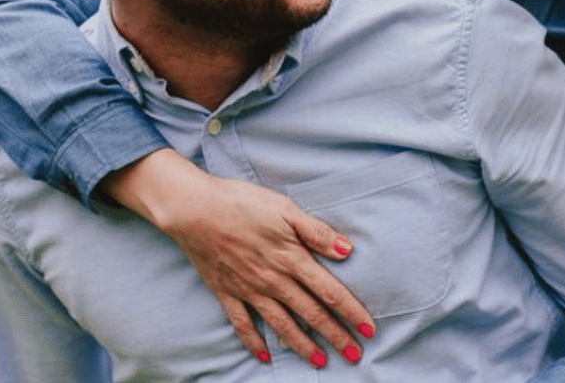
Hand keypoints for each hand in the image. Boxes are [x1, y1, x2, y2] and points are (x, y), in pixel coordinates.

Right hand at [101, 149, 374, 365]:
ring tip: (321, 362)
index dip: (352, 312)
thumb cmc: (243, 203)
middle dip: (335, 336)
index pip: (330, 292)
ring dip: (304, 345)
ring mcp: (249, 290)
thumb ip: (317, 232)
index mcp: (292, 258)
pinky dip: (254, 343)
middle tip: (354, 356)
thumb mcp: (286, 209)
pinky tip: (265, 357)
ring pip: (282, 325)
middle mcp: (274, 281)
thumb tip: (347, 251)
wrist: (194, 210)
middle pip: (311, 313)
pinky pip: (243, 325)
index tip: (369, 330)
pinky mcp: (227, 293)